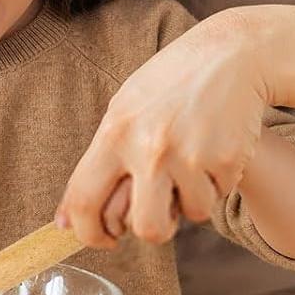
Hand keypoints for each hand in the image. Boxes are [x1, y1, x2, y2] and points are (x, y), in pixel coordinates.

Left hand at [57, 9, 267, 247]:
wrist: (229, 55)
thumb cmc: (169, 83)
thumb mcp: (123, 110)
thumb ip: (96, 164)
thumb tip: (66, 223)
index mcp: (114, 134)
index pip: (84, 200)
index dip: (89, 232)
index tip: (102, 239)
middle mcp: (149, 149)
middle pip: (146, 228)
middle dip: (153, 230)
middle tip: (159, 215)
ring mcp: (190, 156)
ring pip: (190, 214)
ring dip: (192, 199)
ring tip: (191, 164)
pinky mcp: (227, 160)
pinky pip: (220, 194)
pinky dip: (217, 181)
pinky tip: (214, 147)